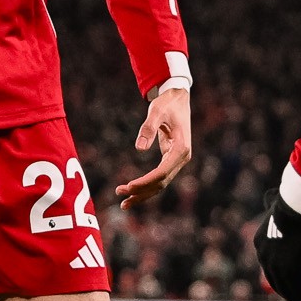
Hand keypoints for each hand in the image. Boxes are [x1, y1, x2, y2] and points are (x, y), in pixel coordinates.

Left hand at [115, 88, 191, 208]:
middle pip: (161, 182)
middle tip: (119, 194)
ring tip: (123, 203)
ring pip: (160, 184)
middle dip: (141, 190)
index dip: (145, 181)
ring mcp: (177, 160)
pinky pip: (159, 177)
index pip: (162, 172)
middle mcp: (181, 157)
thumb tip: (139, 148)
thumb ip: (148, 127)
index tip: (129, 186)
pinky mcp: (171, 159)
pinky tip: (133, 192)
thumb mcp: (157, 111)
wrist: (178, 97)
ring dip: (143, 193)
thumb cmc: (167, 103)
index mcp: (181, 149)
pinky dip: (146, 186)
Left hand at [253, 190, 300, 300]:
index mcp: (261, 243)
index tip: (294, 283)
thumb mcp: (284, 213)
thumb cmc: (296, 205)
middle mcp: (265, 257)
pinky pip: (299, 294)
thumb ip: (280, 218)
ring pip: (288, 291)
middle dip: (291, 293)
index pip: (271, 266)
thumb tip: (273, 200)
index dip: (282, 278)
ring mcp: (276, 267)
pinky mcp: (290, 273)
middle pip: (277, 282)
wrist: (298, 207)